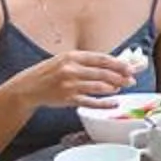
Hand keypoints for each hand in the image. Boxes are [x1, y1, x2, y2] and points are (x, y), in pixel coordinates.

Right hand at [20, 50, 139, 108]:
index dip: (118, 64)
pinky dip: (104, 103)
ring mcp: (69, 85)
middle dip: (120, 76)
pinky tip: (114, 103)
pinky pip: (90, 102)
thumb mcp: (66, 60)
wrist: (28, 87)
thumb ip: (87, 62)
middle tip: (131, 79)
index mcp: (73, 56)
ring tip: (121, 88)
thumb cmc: (49, 72)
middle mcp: (71, 69)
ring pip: (98, 87)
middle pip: (103, 73)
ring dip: (113, 88)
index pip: (101, 59)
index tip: (130, 67)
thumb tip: (112, 64)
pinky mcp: (68, 99)